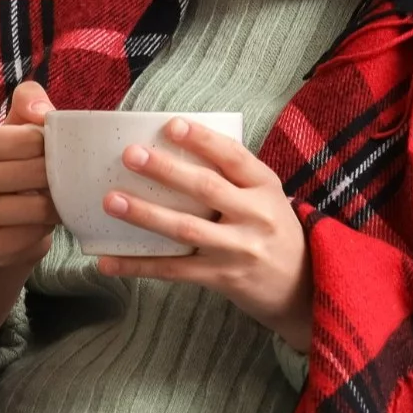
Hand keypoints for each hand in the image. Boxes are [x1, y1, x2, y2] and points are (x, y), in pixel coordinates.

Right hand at [0, 80, 60, 267]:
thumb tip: (44, 113)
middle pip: (37, 173)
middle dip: (57, 178)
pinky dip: (44, 230)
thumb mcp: (19, 127)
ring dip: (55, 205)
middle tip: (58, 181)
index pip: (32, 138)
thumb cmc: (13, 166)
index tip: (47, 155)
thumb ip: (31, 100)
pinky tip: (36, 224)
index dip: (51, 147)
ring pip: (39, 207)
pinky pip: (33, 235)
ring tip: (50, 201)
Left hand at [94, 117, 313, 351]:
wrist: (303, 287)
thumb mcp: (266, 196)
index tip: (171, 125)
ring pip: (186, 229)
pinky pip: (175, 270)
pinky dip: (139, 266)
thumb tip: (174, 147)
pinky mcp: (223, 278)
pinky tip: (108, 262)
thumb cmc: (272, 230)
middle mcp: (255, 216)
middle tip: (130, 155)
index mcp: (265, 186)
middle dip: (166, 170)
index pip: (233, 156)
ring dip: (145, 215)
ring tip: (112, 201)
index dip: (203, 140)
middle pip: (206, 188)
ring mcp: (239, 249)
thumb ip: (232, 176)